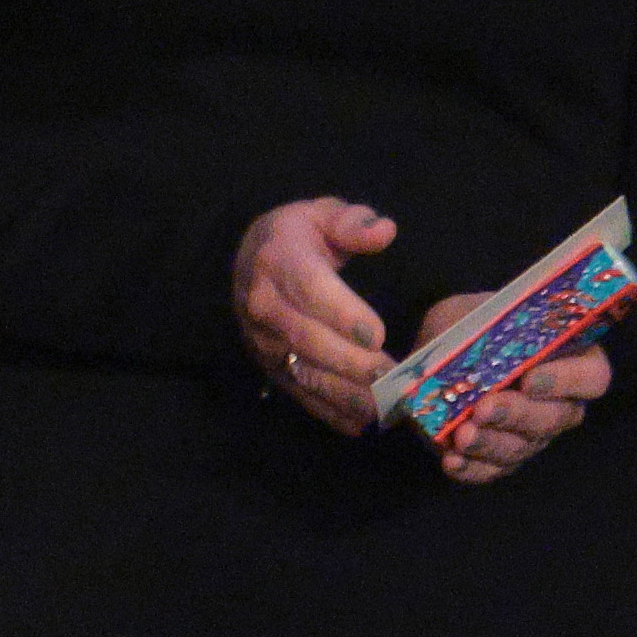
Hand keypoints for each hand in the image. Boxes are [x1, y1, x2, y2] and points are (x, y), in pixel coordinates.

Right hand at [234, 197, 398, 434]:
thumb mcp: (322, 214)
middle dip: (349, 363)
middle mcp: (263, 306)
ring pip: (301, 372)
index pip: (310, 291)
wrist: (247, 261)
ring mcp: (263, 341)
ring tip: (381, 406)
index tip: (376, 335)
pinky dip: (326, 411)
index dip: (342, 315)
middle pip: (306, 339)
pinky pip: (296, 392)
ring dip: (342, 394)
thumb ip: (353, 222)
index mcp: (278, 262)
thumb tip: (383, 233)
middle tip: (390, 376)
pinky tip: (358, 422)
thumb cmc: (298, 236)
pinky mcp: (268, 365)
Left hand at [411, 289, 608, 485]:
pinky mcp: (497, 460)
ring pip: (522, 448)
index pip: (592, 377)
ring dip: (491, 443)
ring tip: (461, 435)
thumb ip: (480, 321)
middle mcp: (558, 402)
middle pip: (557, 418)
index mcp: (569, 359)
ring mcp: (530, 436)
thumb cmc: (465, 336)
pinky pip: (491, 472)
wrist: (430, 369)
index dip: (567, 380)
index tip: (530, 378)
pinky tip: (451, 459)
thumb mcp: (468, 314)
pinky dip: (471, 469)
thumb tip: (478, 337)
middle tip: (483, 408)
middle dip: (518, 414)